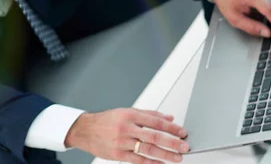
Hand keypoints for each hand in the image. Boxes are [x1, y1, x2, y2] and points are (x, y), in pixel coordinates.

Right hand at [64, 108, 188, 162]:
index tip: (182, 132)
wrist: (85, 130)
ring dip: (165, 154)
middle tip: (184, 146)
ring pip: (148, 149)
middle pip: (154, 136)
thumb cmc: (107, 120)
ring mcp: (122, 142)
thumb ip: (149, 114)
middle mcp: (126, 127)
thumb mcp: (126, 112)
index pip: (155, 121)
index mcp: (130, 115)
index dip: (171, 127)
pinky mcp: (117, 155)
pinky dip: (151, 163)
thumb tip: (168, 117)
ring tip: (177, 157)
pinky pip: (138, 160)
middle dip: (172, 142)